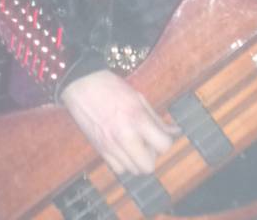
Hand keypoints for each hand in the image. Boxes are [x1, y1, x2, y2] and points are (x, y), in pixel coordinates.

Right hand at [60, 69, 177, 174]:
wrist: (83, 85)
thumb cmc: (112, 87)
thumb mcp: (139, 97)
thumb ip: (156, 118)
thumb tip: (174, 131)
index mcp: (137, 118)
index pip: (163, 145)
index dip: (165, 141)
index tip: (161, 135)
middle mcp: (125, 136)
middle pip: (148, 166)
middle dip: (152, 156)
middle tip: (148, 142)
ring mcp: (110, 145)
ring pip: (133, 171)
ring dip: (138, 160)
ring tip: (135, 145)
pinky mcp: (100, 150)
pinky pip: (118, 169)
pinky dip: (124, 163)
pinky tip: (123, 149)